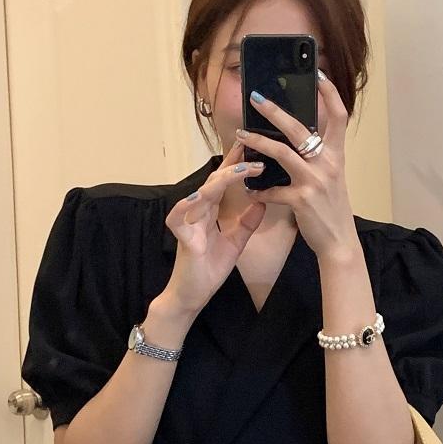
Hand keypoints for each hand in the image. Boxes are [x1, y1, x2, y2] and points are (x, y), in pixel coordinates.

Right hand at [162, 147, 265, 324]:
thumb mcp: (236, 243)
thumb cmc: (209, 270)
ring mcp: (188, 222)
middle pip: (215, 180)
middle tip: (255, 152)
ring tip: (241, 170)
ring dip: (222, 180)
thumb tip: (262, 203)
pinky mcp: (182, 237)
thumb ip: (247, 223)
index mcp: (210, 211)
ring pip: (204, 193)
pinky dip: (188, 205)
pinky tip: (201, 195)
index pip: (224, 181)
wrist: (192, 296)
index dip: (237, 164)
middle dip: (234, 165)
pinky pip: (180, 216)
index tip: (253, 146)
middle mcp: (198, 211)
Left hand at [241, 70, 354, 263]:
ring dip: (259, 141)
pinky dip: (260, 189)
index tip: (319, 73)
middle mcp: (327, 163)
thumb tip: (301, 139)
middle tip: (256, 98)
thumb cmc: (332, 209)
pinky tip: (250, 189)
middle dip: (275, 111)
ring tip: (242, 133)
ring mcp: (315, 181)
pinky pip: (274, 190)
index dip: (330, 93)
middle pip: (300, 128)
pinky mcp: (302, 200)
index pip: (339, 116)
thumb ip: (319, 157)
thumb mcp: (332, 177)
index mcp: (336, 155)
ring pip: (282, 152)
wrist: (339, 243)